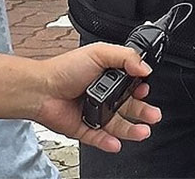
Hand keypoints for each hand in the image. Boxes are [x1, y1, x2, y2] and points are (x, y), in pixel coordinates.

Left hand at [29, 43, 161, 152]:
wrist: (41, 89)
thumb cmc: (64, 69)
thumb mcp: (99, 52)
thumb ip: (126, 57)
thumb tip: (145, 68)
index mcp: (108, 76)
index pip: (132, 86)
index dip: (141, 90)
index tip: (146, 91)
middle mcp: (103, 95)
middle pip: (129, 108)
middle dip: (144, 113)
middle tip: (153, 115)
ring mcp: (94, 113)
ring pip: (118, 126)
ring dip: (131, 130)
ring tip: (142, 131)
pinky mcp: (84, 129)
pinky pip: (100, 138)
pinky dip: (109, 142)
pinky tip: (117, 143)